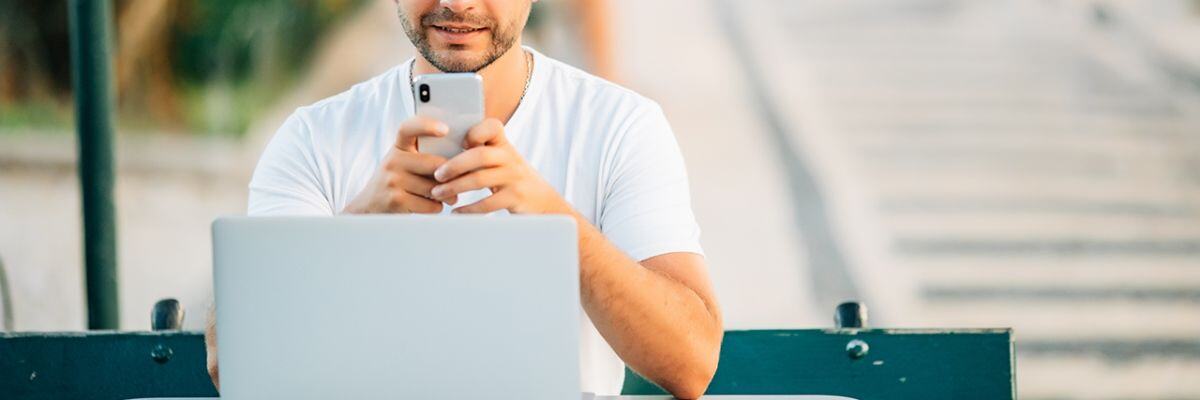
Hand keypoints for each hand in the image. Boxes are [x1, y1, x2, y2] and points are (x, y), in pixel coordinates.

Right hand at [343, 116, 457, 213]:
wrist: (369, 206)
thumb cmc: (396, 181)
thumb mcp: (403, 162)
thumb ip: (424, 156)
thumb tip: (460, 157)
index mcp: (398, 147)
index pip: (408, 128)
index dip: (427, 126)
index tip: (445, 129)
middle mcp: (393, 161)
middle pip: (436, 164)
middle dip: (451, 176)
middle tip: (458, 181)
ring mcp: (393, 180)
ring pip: (436, 187)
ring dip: (445, 195)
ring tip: (440, 195)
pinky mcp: (397, 200)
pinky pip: (431, 205)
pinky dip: (436, 207)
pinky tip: (429, 205)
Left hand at [430, 119, 568, 214]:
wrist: (543, 201)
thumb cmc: (512, 179)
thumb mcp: (502, 161)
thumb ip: (480, 153)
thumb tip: (440, 155)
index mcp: (504, 145)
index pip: (492, 127)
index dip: (475, 132)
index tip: (460, 143)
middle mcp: (510, 158)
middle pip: (480, 155)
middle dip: (454, 165)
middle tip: (437, 175)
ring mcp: (514, 178)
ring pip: (480, 179)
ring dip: (455, 187)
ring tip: (438, 193)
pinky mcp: (516, 197)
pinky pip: (488, 203)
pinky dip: (468, 208)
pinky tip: (457, 211)